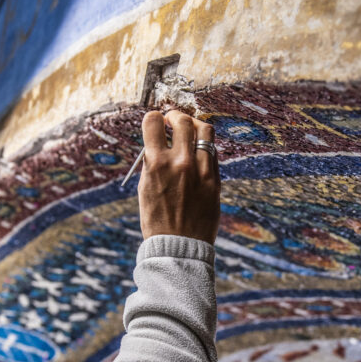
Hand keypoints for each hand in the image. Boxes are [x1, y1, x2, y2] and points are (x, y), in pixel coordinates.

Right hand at [138, 109, 219, 242]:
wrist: (179, 245)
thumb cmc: (156, 219)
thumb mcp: (145, 188)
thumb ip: (152, 162)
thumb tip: (157, 142)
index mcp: (156, 163)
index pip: (153, 121)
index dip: (153, 118)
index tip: (156, 121)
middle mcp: (180, 162)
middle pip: (182, 120)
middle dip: (176, 116)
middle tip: (173, 120)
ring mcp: (201, 170)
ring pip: (205, 130)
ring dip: (195, 124)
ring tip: (190, 129)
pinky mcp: (215, 179)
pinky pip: (213, 152)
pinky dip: (204, 146)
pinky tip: (198, 151)